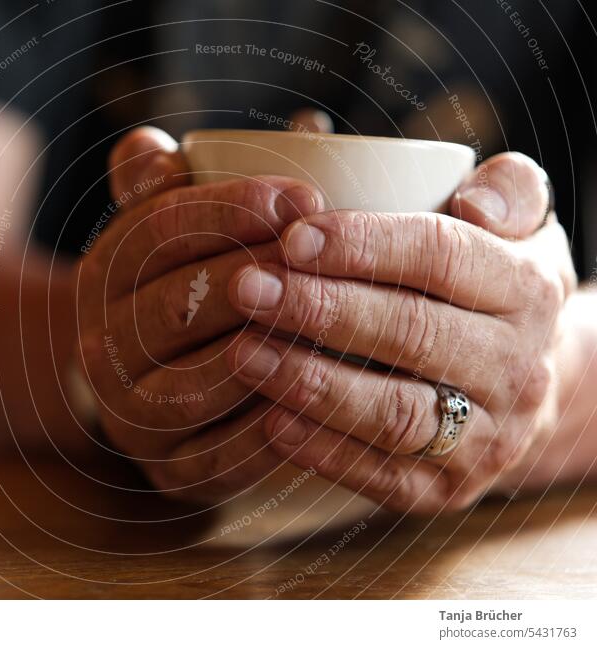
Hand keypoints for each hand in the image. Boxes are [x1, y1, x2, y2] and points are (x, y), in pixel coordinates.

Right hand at [76, 127, 323, 501]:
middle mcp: (102, 347)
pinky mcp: (168, 473)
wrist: (145, 380)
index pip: (158, 231)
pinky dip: (263, 440)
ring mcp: (131, 417)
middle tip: (328, 266)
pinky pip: (214, 461)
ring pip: (192, 387)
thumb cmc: (182, 286)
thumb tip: (241, 134)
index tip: (306, 197)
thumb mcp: (170, 225)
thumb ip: (184, 179)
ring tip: (332, 334)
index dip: (231, 210)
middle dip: (258, 280)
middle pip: (178, 307)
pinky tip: (315, 410)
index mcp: (105, 275)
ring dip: (264, 360)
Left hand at [224, 154, 576, 512]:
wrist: (532, 389)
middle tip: (246, 289)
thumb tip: (475, 201)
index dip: (364, 245)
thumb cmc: (495, 292)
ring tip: (242, 353)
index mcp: (528, 289)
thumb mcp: (524, 229)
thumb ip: (510, 190)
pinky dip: (322, 450)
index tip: (291, 237)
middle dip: (321, 309)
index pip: (442, 256)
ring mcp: (486, 438)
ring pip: (393, 412)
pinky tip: (268, 421)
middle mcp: (516, 368)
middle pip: (411, 334)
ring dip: (310, 383)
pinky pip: (382, 475)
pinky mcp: (447, 490)